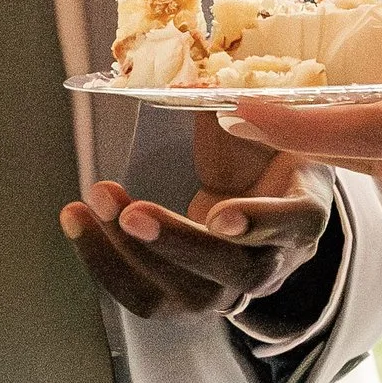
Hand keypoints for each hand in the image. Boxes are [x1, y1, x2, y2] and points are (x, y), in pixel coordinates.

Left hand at [61, 115, 333, 323]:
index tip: (220, 214)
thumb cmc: (265, 153)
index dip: (259, 223)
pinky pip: (145, 297)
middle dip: (177, 242)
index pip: (291, 225)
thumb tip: (184, 85)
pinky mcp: (188, 296)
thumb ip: (235, 105)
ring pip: (185, 293)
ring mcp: (231, 289)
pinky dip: (105, 262)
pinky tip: (77, 220)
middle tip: (130, 212)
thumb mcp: (265, 119)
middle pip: (234, 271)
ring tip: (93, 201)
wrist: (263, 196)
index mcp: (304, 213)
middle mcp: (274, 262)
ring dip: (129, 252)